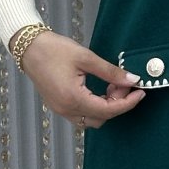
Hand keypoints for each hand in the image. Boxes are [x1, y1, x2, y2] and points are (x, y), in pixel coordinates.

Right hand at [19, 30, 145, 127]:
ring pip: (92, 119)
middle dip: (118, 103)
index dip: (128, 103)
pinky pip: (82, 115)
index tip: (140, 92)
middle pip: (102, 118)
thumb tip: (131, 80)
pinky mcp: (58, 106)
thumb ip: (110, 72)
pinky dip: (95, 107)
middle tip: (124, 84)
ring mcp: (60, 110)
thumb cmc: (53, 49)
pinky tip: (100, 90)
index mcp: (73, 98)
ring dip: (106, 107)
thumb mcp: (85, 57)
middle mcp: (66, 109)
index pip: (108, 110)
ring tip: (112, 85)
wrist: (29, 48)